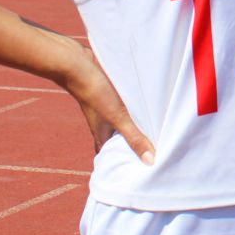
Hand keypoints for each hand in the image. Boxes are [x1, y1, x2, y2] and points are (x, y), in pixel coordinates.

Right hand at [51, 34, 154, 163]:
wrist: (79, 64)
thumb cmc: (95, 92)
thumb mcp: (118, 118)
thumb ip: (134, 138)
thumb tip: (150, 161)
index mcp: (101, 134)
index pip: (109, 155)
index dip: (119, 163)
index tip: (135, 171)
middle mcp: (103, 123)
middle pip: (117, 139)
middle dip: (131, 145)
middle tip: (151, 152)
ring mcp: (106, 108)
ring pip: (121, 121)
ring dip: (135, 125)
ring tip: (155, 131)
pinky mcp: (110, 94)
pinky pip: (124, 105)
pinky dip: (134, 109)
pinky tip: (148, 105)